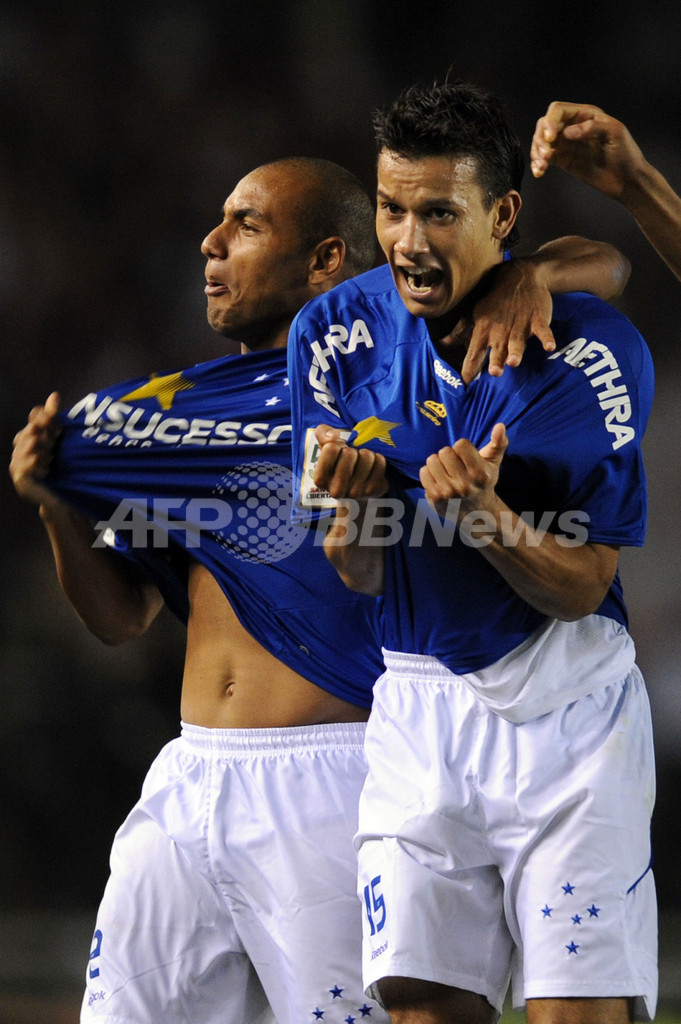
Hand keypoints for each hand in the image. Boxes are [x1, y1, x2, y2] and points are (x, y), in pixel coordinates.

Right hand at [10, 392, 62, 506]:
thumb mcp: (59, 441)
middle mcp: (21, 445)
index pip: (36, 417)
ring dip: (41, 450)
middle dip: (45, 435)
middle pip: (31, 431)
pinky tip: (41, 463)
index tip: (60, 427)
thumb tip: (54, 394)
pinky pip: (24, 466)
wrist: (61, 496)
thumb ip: (53, 418)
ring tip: (51, 456)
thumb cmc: (60, 466)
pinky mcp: (20, 478)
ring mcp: (18, 462)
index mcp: (30, 433)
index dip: (48, 418)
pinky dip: (33, 463)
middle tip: (55, 441)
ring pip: (27, 447)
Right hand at [313, 424, 388, 499]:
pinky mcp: (373, 490)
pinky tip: (372, 466)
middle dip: (352, 449)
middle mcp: (336, 490)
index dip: (337, 445)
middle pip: (349, 454)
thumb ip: (322, 433)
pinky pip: (379, 463)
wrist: (358, 479)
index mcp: (320, 479)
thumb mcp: (326, 444)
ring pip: (366, 457)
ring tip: (362, 461)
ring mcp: (355, 492)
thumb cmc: (339, 460)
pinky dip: (378, 459)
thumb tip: (333, 436)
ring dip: (366, 454)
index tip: (338, 453)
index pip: (331, 449)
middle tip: (352, 457)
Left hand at [419, 422, 507, 519]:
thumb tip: (500, 426)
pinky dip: (429, 473)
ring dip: (438, 463)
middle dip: (449, 455)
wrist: (475, 514)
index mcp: (480, 474)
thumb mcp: (494, 464)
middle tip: (455, 466)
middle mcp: (464, 485)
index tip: (466, 458)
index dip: (462, 448)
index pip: (461, 444)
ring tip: (447, 473)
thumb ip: (499, 443)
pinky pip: (423, 472)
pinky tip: (439, 481)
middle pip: (444, 451)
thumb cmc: (483, 483)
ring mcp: (448, 493)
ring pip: (432, 460)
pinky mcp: (434, 498)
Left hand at [458, 260, 555, 382]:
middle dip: (496, 360)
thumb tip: (445, 342)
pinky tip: (549, 346)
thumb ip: (462, 330)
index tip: (465, 384)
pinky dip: (547, 337)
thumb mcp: (475, 311)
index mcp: (483, 330)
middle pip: (497, 349)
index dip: (469, 369)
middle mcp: (501, 330)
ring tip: (514, 362)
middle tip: (494, 372)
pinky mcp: (538, 318)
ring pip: (517, 341)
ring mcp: (520, 324)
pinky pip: (543, 330)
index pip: (474, 353)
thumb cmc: (495, 298)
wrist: (521, 275)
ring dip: (516, 351)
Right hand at [530, 101, 644, 199]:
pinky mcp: (564, 160)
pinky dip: (538, 164)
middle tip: (545, 154)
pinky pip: (545, 158)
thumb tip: (567, 132)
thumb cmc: (626, 154)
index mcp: (586, 115)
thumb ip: (592, 128)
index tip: (550, 138)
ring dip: (537, 152)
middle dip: (540, 138)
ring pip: (542, 141)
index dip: (550, 121)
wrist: (627, 180)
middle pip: (545, 124)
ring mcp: (567, 144)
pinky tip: (539, 172)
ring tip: (542, 166)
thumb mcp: (614, 133)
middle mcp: (573, 126)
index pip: (558, 110)